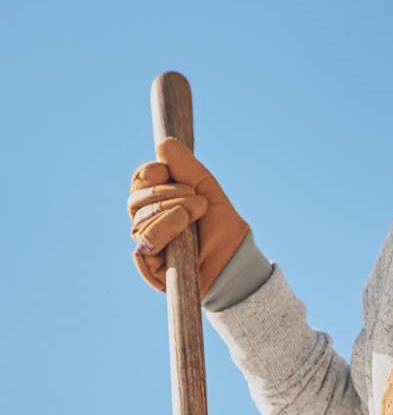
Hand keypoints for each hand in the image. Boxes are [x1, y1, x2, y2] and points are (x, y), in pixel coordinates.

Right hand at [127, 136, 249, 298]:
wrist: (235, 262)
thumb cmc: (222, 229)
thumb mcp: (207, 191)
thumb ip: (187, 168)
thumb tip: (164, 144)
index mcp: (159, 202)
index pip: (140, 183)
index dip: (148, 174)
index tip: (164, 170)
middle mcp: (149, 223)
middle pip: (135, 201)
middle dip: (164, 194)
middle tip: (196, 198)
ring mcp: (149, 247)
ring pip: (139, 223)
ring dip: (168, 213)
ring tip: (194, 214)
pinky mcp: (151, 270)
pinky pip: (144, 247)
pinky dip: (162, 231)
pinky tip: (181, 229)